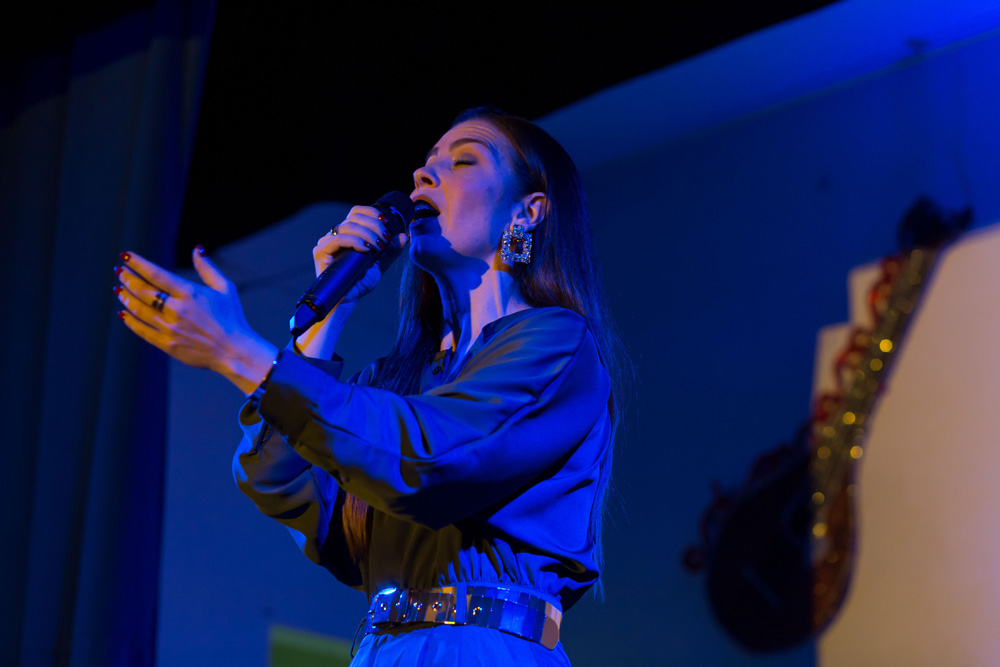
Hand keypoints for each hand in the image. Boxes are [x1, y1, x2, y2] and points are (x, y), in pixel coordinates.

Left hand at [114, 247, 276, 393]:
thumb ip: (208, 268)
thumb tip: (197, 249)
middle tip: (119, 271)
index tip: (126, 256)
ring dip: (126, 298)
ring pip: (139, 310)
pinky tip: (123, 313)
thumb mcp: (225, 289)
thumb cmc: (232, 318)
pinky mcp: (167, 344)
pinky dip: (130, 321)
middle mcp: (176, 309)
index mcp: (189, 293)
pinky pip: (143, 330)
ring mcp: (170, 328)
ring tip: (119, 289)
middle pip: (143, 291)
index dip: (138, 264)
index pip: (156, 274)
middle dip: (128, 279)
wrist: (233, 351)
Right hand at [313, 205, 408, 304]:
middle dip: (374, 225)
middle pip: (354, 217)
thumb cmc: (360, 282)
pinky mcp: (321, 252)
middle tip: (385, 239)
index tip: (386, 222)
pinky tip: (365, 249)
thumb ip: (391, 250)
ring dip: (367, 233)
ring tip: (378, 246)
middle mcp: (336, 235)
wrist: (348, 300)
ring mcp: (327, 242)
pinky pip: (338, 239)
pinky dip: (355, 241)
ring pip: (347, 226)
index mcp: (348, 233)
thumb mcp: (380, 264)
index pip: (357, 212)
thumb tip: (404, 235)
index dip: (372, 212)